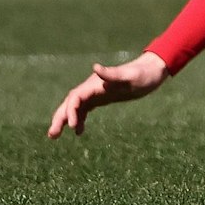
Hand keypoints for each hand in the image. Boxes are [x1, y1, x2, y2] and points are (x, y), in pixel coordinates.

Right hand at [47, 53, 168, 137]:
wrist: (152, 70)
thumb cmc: (143, 74)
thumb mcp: (130, 76)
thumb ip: (112, 74)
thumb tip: (95, 68)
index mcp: (96, 83)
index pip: (76, 97)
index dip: (71, 111)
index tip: (72, 126)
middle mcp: (92, 87)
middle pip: (70, 103)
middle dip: (60, 118)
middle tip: (52, 135)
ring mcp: (96, 92)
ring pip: (75, 107)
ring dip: (65, 120)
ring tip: (55, 136)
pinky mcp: (101, 97)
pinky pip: (85, 109)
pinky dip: (79, 119)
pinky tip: (79, 132)